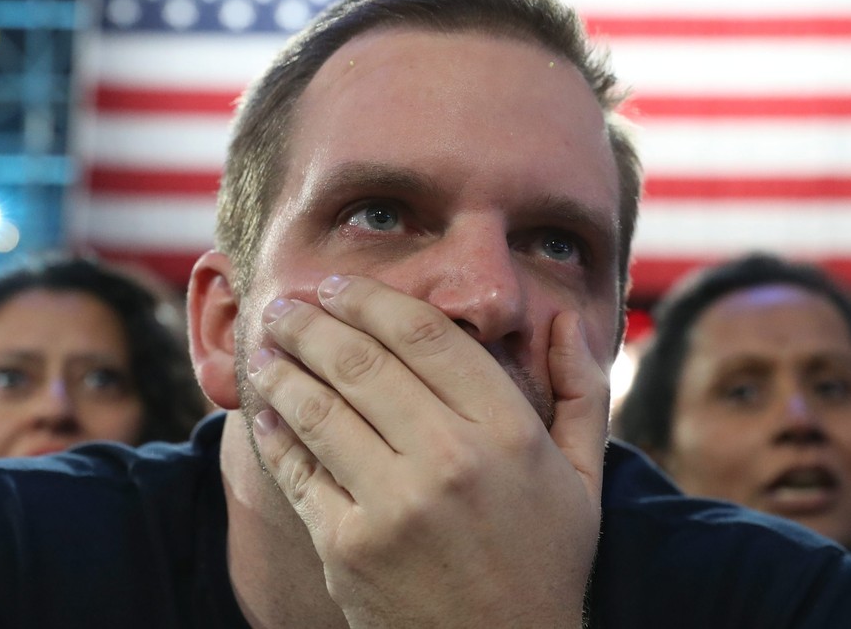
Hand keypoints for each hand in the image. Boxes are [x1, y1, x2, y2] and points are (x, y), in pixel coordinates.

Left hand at [247, 275, 608, 627]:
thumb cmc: (543, 564)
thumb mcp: (584, 480)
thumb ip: (580, 393)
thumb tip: (563, 321)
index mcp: (509, 434)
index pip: (427, 336)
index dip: (374, 301)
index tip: (340, 287)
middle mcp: (451, 461)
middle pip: (362, 362)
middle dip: (312, 322)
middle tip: (285, 305)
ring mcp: (393, 506)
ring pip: (319, 409)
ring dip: (282, 369)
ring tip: (265, 348)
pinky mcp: (348, 548)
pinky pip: (300, 473)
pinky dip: (275, 434)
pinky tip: (265, 412)